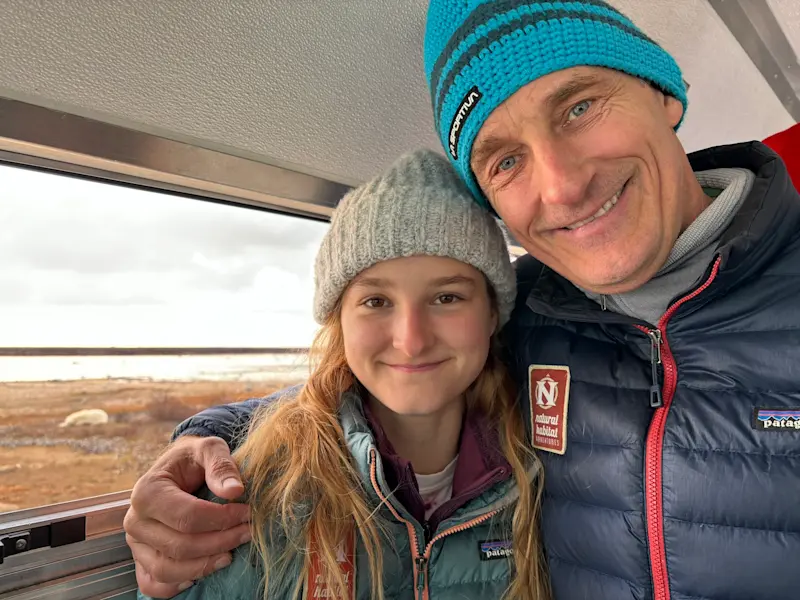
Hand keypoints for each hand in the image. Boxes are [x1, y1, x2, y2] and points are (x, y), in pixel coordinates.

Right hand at [124, 436, 250, 597]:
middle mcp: (135, 520)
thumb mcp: (210, 448)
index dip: (222, 519)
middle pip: (179, 546)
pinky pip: (152, 584)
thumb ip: (221, 465)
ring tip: (231, 554)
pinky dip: (175, 586)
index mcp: (147, 491)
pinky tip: (202, 572)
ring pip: (166, 569)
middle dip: (220, 542)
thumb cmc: (194, 458)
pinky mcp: (141, 559)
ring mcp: (136, 543)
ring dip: (203, 566)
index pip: (188, 517)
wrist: (179, 467)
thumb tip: (235, 491)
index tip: (247, 513)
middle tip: (247, 532)